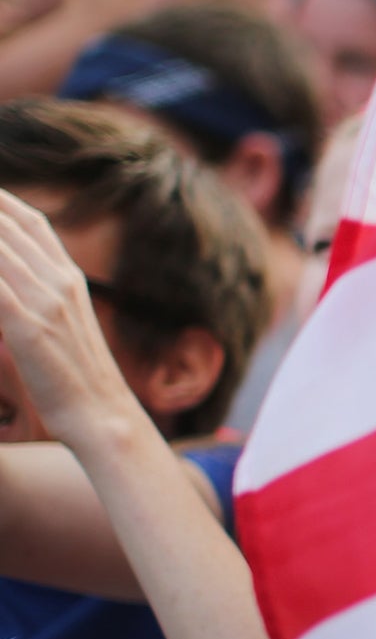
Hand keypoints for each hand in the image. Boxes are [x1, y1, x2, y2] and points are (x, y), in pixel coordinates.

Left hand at [0, 190, 146, 448]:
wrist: (104, 416)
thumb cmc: (75, 380)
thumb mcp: (62, 329)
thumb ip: (38, 299)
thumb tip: (13, 285)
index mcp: (68, 278)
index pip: (29, 222)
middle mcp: (59, 281)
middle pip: (6, 226)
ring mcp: (46, 302)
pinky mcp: (28, 327)